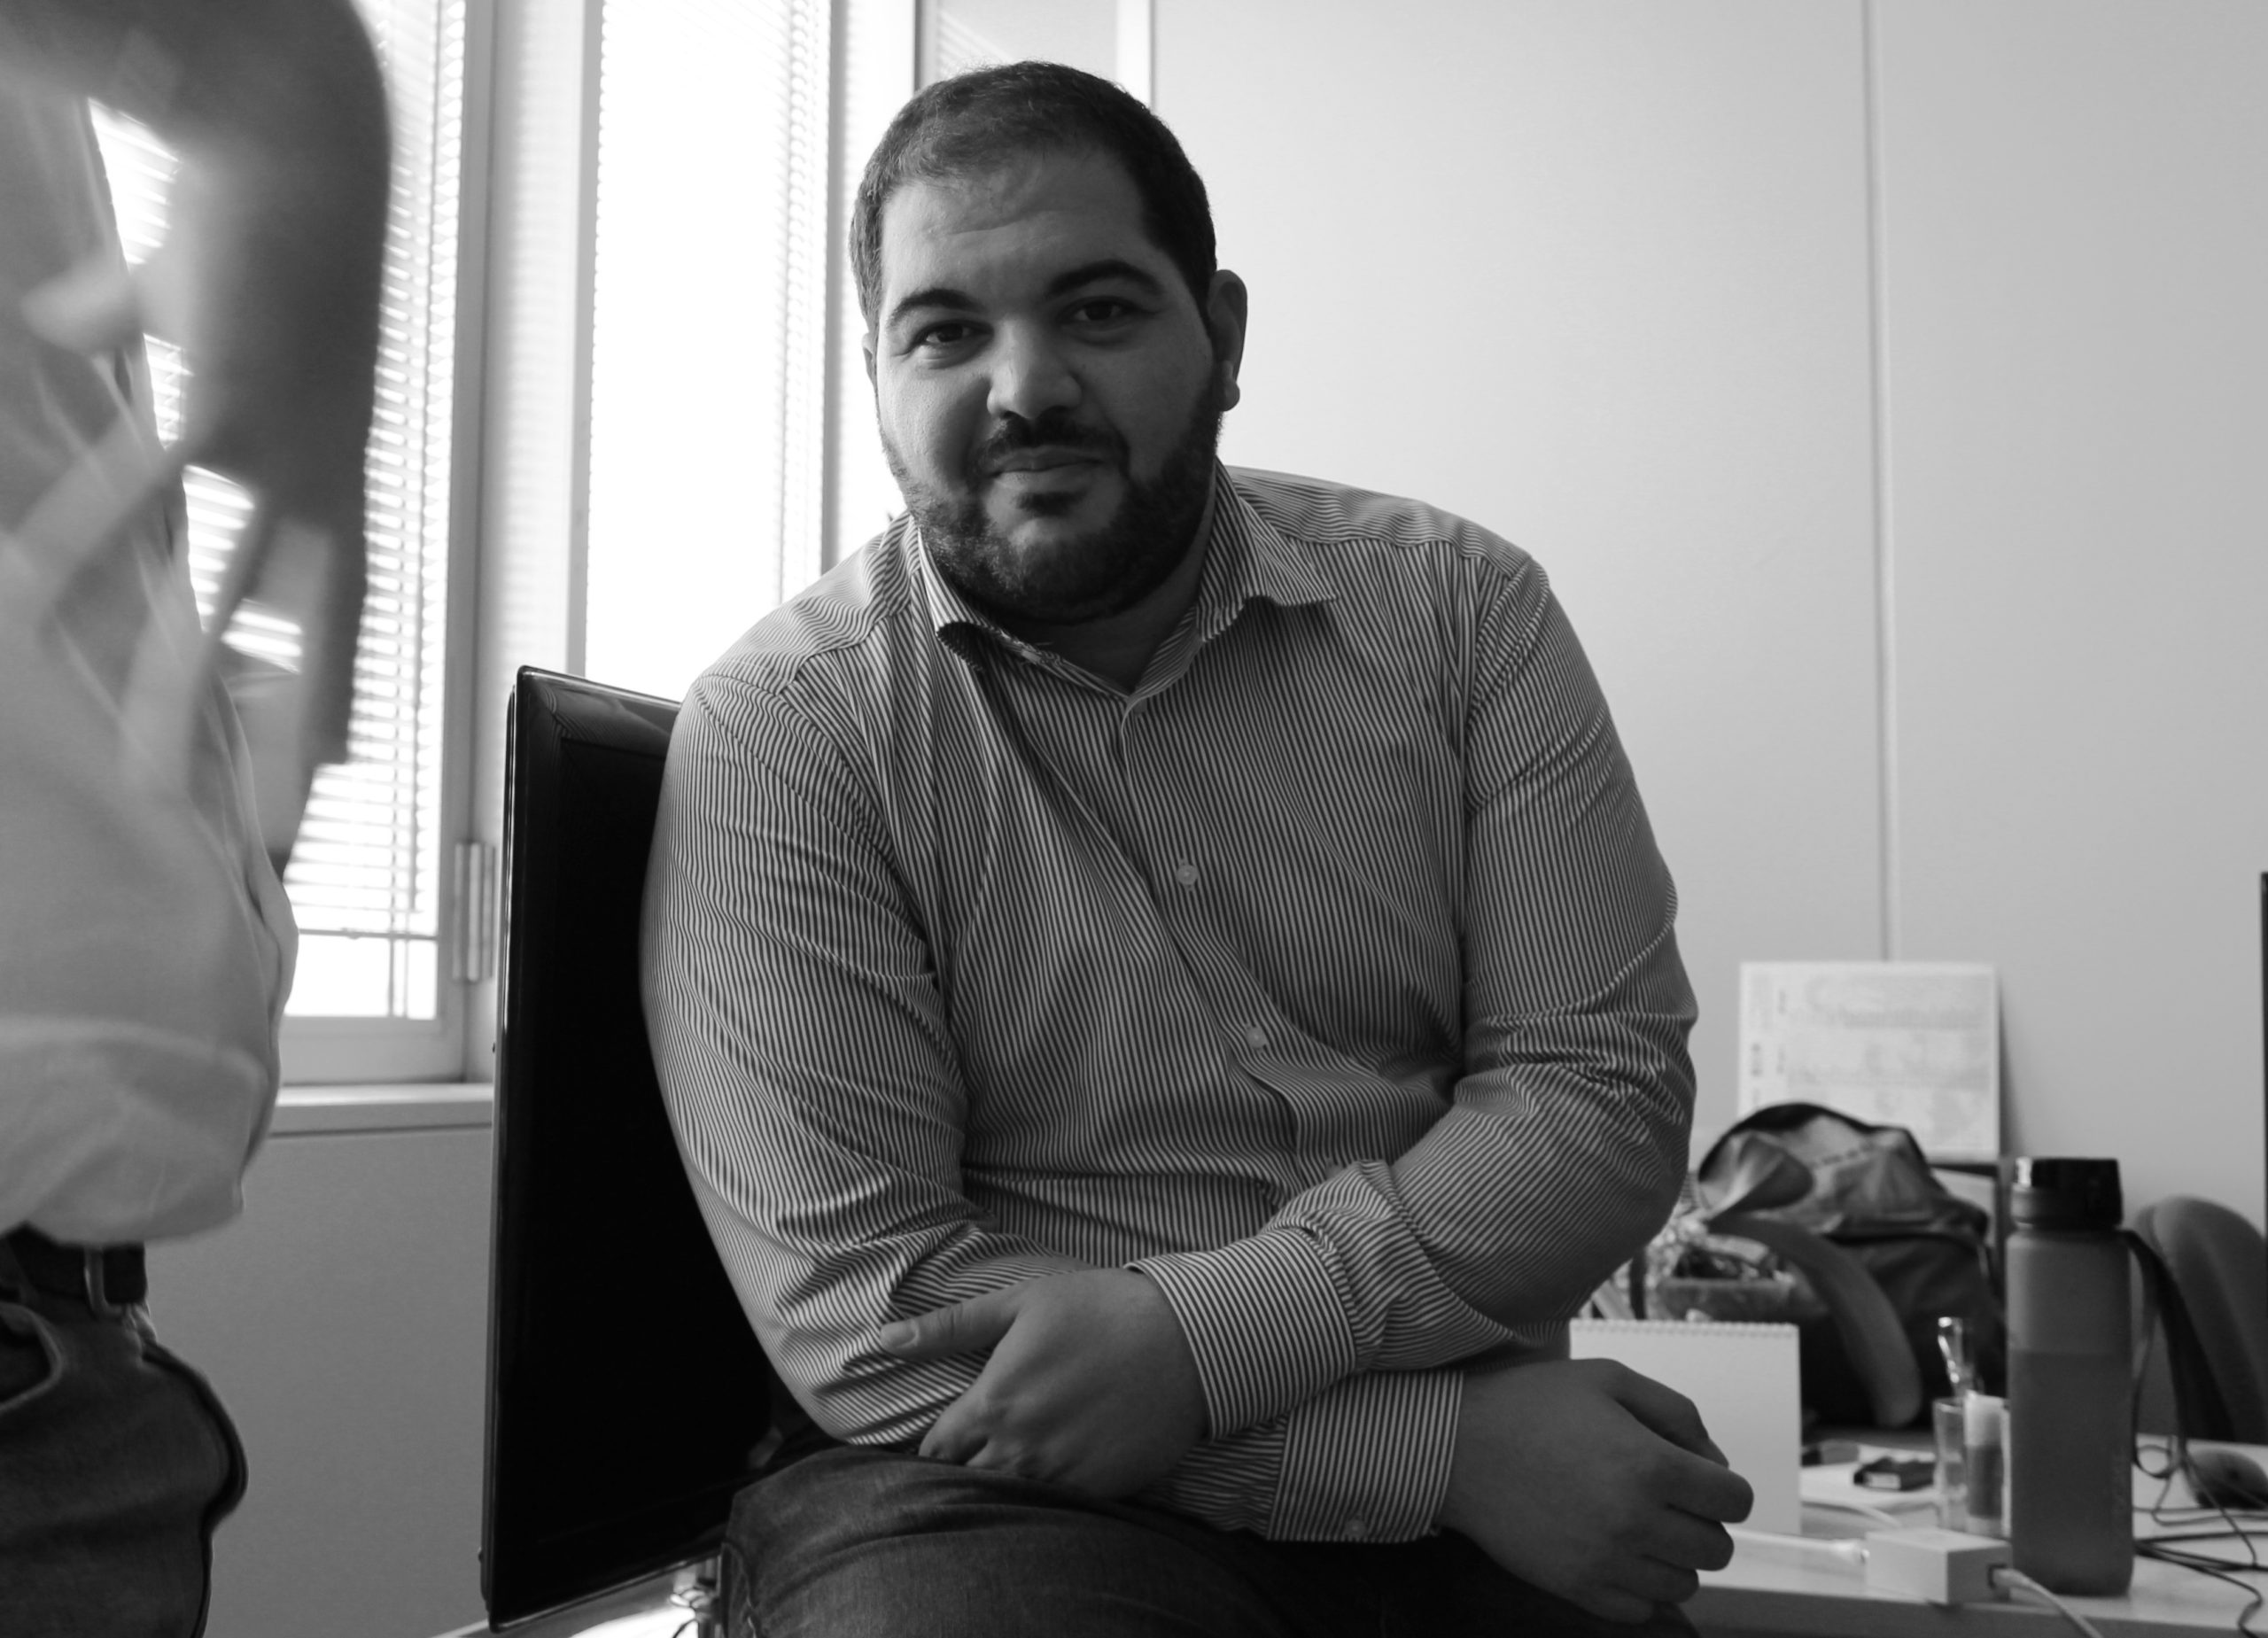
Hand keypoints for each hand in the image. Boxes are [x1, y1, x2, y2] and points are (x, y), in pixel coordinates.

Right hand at [15, 4, 388, 863]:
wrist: (298, 155)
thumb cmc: (255, 228)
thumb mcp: (199, 308)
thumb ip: (132, 327)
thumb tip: (64, 327)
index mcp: (329, 472)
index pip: (338, 606)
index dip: (331, 686)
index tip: (336, 767)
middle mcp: (314, 479)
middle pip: (296, 637)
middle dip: (272, 733)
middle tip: (259, 828)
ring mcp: (271, 448)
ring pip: (214, 596)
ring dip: (169, 684)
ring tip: (143, 768)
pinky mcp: (214, 400)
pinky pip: (137, 491)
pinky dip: (79, 538)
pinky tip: (27, 593)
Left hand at [881, 1268, 1206, 1497]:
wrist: (1188, 1340)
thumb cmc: (1100, 1308)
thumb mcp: (1020, 1302)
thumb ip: (948, 1327)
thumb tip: (882, 1340)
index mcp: (994, 1402)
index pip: (936, 1450)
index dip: (935, 1446)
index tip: (946, 1436)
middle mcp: (1020, 1447)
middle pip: (964, 1482)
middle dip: (961, 1470)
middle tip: (976, 1450)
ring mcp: (1060, 1474)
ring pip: (1006, 1500)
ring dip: (1000, 1485)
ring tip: (1015, 1457)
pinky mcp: (1098, 1490)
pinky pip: (1053, 1509)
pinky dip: (1044, 1495)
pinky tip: (1055, 1467)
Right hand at [1437, 1358, 1751, 1623]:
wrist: (1455, 1446)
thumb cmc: (1531, 1404)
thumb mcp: (1608, 1378)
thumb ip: (1677, 1411)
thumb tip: (1716, 1461)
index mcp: (1650, 1464)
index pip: (1735, 1501)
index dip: (1725, 1488)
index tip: (1702, 1480)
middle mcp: (1635, 1520)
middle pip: (1717, 1549)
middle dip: (1704, 1523)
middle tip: (1670, 1503)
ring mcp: (1605, 1561)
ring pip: (1684, 1585)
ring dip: (1675, 1559)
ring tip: (1642, 1529)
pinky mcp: (1576, 1587)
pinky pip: (1640, 1610)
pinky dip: (1640, 1588)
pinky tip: (1616, 1553)